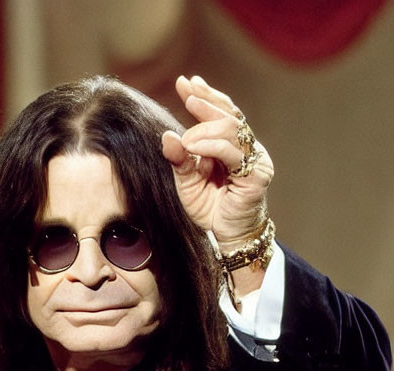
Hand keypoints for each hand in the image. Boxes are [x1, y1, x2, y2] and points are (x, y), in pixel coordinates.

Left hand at [161, 74, 273, 250]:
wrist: (228, 236)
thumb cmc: (210, 208)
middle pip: (229, 114)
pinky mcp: (256, 175)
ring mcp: (254, 159)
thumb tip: (166, 136)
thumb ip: (180, 160)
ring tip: (186, 139)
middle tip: (186, 93)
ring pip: (232, 129)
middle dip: (205, 101)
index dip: (204, 96)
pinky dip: (212, 146)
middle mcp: (247, 148)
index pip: (221, 113)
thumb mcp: (188, 183)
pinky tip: (195, 146)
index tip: (185, 82)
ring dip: (205, 127)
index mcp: (232, 146)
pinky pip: (233, 153)